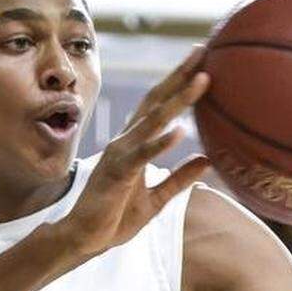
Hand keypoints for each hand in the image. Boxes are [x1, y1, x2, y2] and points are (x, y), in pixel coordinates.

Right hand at [59, 46, 210, 257]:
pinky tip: (181, 130)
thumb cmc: (114, 219)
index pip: (159, 106)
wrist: (83, 239)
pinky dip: (161, 141)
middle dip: (179, 75)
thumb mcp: (157, 199)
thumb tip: (207, 161)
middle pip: (156, 101)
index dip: (179, 84)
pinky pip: (142, 154)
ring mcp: (121, 154)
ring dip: (178, 99)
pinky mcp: (118, 173)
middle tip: (202, 51)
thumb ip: (180, 178)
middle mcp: (126, 141)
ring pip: (153, 120)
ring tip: (201, 80)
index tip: (202, 63)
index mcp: (134, 144)